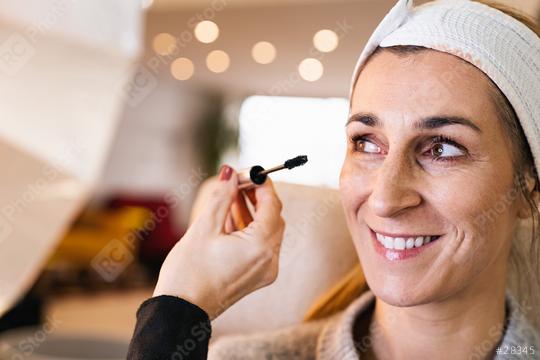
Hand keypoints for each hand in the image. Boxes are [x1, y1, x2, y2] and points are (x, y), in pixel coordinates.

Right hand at [153, 165, 284, 319]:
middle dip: (257, 197)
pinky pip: (260, 246)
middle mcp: (269, 261)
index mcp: (260, 247)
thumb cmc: (188, 273)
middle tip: (238, 182)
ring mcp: (264, 271)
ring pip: (266, 231)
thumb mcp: (204, 228)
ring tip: (231, 196)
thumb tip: (231, 172)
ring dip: (251, 212)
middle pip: (273, 218)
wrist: (179, 312)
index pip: (272, 206)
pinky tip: (231, 217)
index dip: (262, 185)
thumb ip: (221, 197)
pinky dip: (249, 230)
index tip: (249, 172)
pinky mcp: (256, 277)